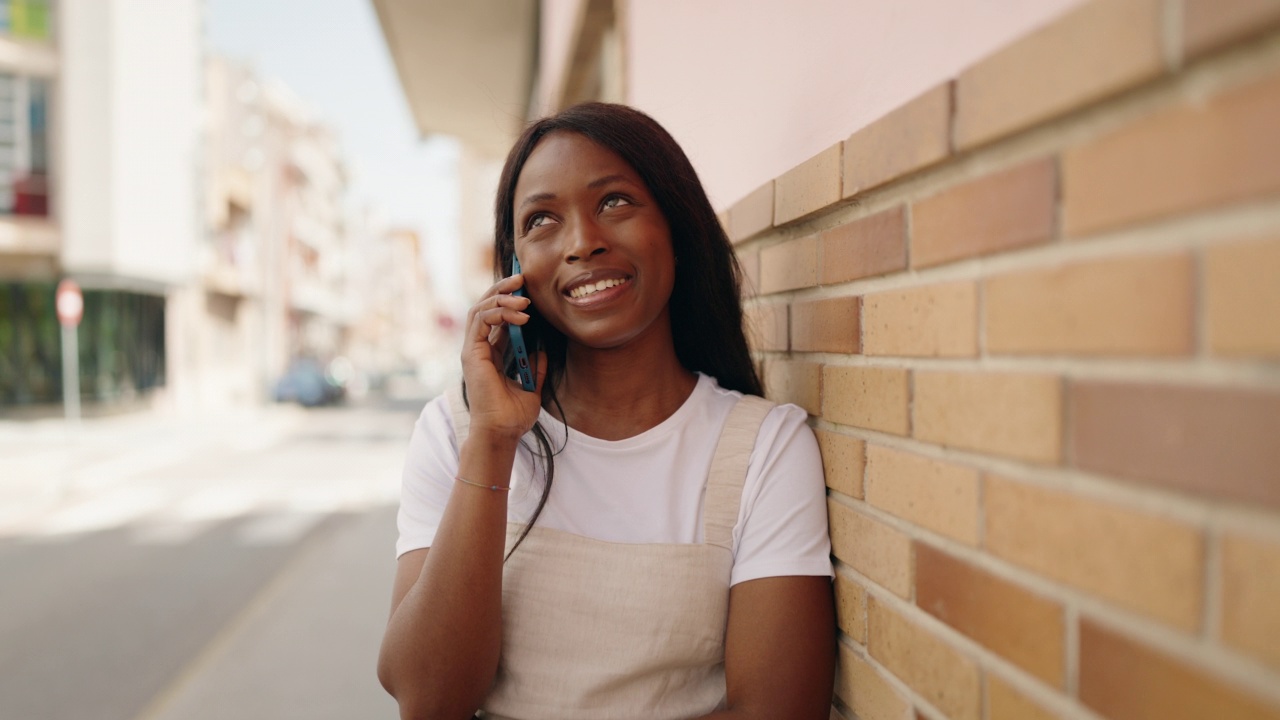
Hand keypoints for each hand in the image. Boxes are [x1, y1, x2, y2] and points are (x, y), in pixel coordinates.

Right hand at [460, 273, 547, 440]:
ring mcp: (472, 350)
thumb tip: (541, 350)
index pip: (496, 317)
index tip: (527, 287)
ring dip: (502, 298)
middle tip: (522, 277)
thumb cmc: (514, 415)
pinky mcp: (471, 353)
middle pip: (485, 306)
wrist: (502, 432)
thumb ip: (535, 366)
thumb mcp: (531, 385)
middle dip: (502, 289)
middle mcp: (478, 348)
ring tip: (524, 297)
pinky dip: (499, 312)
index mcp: (490, 353)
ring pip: (480, 309)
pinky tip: (520, 316)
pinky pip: (481, 321)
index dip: (509, 299)